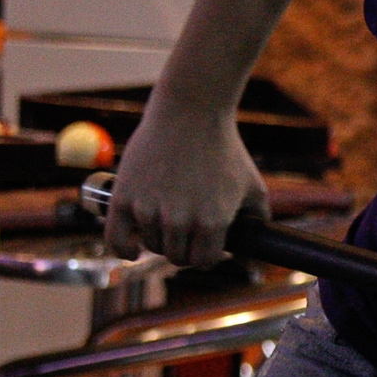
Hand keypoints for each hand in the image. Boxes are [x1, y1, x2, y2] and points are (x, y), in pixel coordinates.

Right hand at [104, 101, 267, 267]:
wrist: (190, 114)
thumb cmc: (224, 149)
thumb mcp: (253, 186)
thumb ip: (259, 218)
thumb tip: (260, 242)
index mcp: (212, 222)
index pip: (204, 262)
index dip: (208, 255)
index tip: (207, 247)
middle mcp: (179, 221)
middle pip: (177, 257)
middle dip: (184, 248)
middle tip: (187, 234)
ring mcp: (148, 210)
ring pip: (152, 245)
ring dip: (160, 239)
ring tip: (168, 222)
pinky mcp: (123, 198)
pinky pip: (117, 240)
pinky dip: (124, 249)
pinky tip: (133, 250)